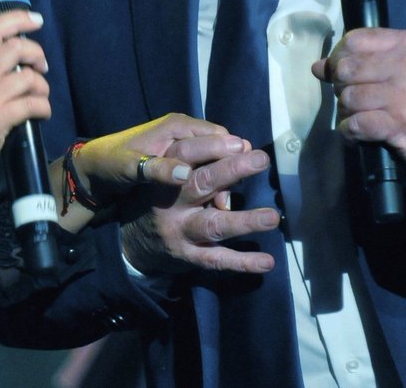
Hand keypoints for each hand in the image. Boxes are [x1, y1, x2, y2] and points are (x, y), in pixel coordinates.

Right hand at [0, 9, 48, 197]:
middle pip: (16, 47)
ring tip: (39, 95)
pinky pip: (33, 104)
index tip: (36, 20)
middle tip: (41, 67)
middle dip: (37, 53)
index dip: (18, 18)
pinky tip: (41, 112)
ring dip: (42, 85)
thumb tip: (16, 53)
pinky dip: (44, 107)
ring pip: (29, 77)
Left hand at [70, 113, 238, 194]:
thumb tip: (185, 174)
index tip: (240, 179)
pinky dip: (211, 180)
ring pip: (215, 157)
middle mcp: (183, 131)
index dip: (232, 155)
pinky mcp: (179, 157)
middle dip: (230, 169)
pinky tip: (211, 200)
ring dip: (222, 177)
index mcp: (176, 126)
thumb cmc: (111, 163)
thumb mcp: (130, 167)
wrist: (95, 168)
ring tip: (221, 203)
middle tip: (229, 197)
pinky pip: (205, 164)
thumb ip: (157, 169)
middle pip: (221, 145)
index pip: (217, 136)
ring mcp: (182, 143)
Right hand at [120, 137, 279, 275]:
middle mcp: (171, 201)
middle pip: (201, 183)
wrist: (132, 239)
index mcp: (166, 174)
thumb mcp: (172, 174)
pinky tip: (267, 262)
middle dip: (232, 170)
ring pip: (212, 225)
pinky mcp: (187, 256)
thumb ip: (204, 162)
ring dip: (244, 221)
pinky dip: (243, 262)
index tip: (240, 142)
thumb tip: (245, 150)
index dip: (212, 147)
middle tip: (261, 159)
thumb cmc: (164, 196)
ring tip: (272, 217)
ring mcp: (179, 231)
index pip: (186, 154)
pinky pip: (216, 259)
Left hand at [312, 26, 405, 173]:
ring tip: (357, 118)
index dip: (339, 58)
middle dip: (341, 87)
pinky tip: (357, 133)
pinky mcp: (401, 124)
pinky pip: (356, 124)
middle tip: (352, 100)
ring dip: (346, 112)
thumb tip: (319, 66)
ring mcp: (405, 95)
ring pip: (349, 98)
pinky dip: (350, 131)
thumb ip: (363, 61)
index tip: (342, 74)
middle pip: (346, 69)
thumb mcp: (401, 68)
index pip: (353, 40)